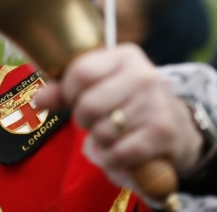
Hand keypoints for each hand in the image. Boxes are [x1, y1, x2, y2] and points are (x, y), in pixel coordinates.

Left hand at [33, 45, 202, 176]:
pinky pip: (120, 152)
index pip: (80, 72)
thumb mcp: (100, 87)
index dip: (68, 92)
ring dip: (100, 141)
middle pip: (88, 104)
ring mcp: (155, 102)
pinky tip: (119, 153)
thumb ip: (65, 91)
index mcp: (124, 56)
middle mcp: (143, 74)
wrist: (177, 126)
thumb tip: (39, 100)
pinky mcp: (163, 132)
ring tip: (111, 134)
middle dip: (83, 120)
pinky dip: (112, 159)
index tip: (75, 99)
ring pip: (103, 131)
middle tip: (93, 121)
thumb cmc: (127, 102)